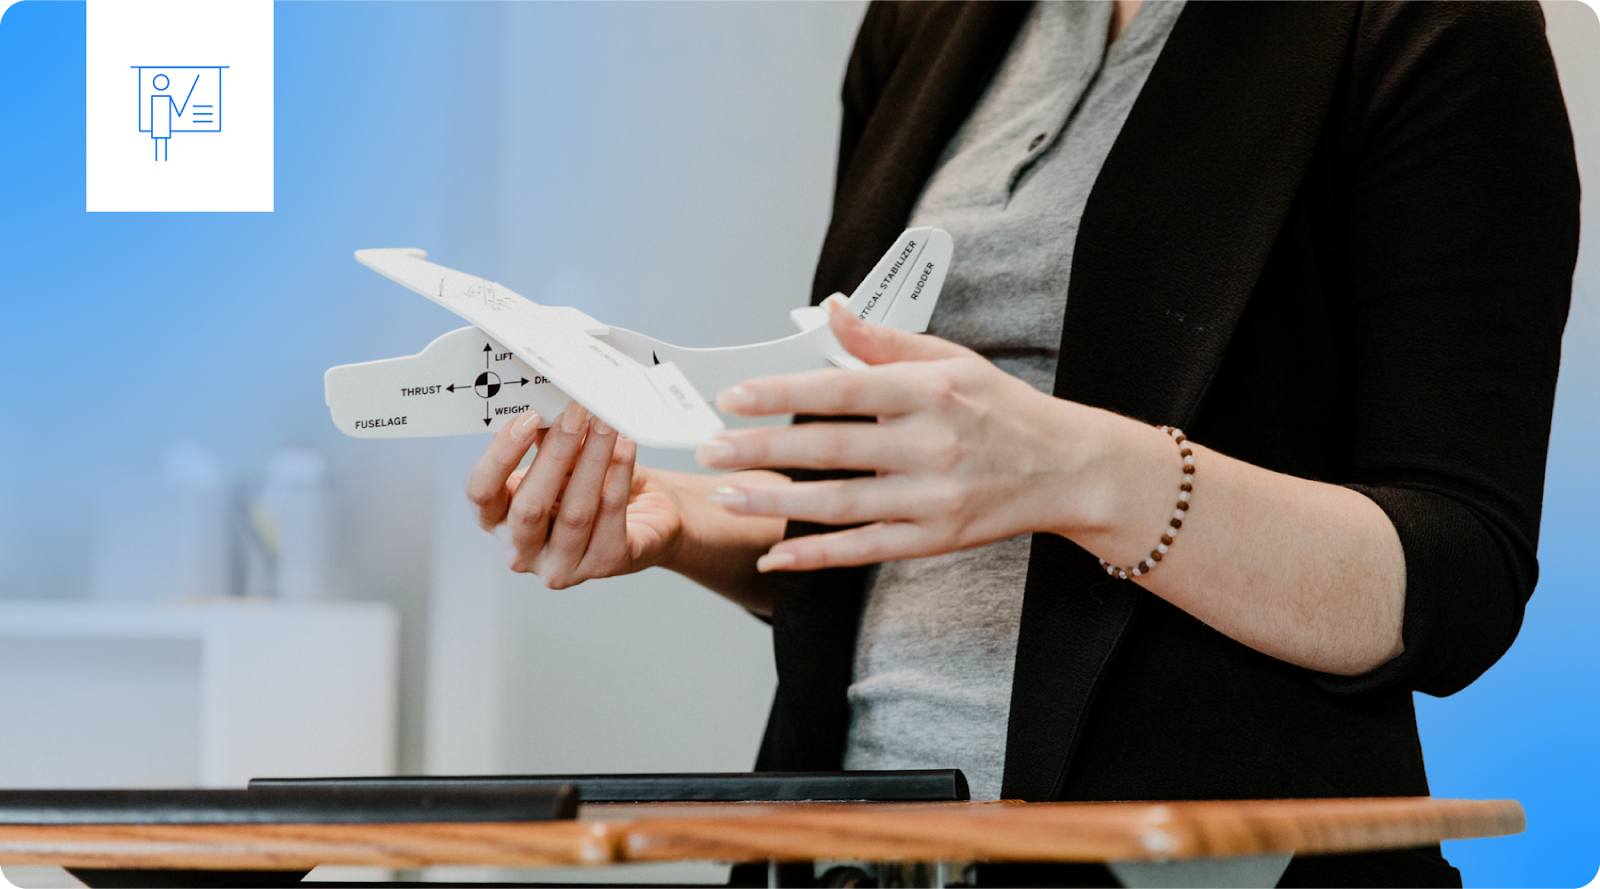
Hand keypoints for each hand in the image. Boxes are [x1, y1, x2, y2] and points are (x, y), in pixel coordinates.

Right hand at [468, 402, 685, 588]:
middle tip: (576, 414)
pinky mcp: (604, 565)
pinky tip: (625, 446)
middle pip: (529, 507)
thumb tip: (547, 404)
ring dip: (593, 459)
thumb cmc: (594, 485)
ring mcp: (561, 566)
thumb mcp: (563, 459)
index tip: (528, 418)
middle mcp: (523, 550)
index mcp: (499, 520)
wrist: (647, 513)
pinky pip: (610, 516)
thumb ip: (547, 439)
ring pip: (575, 513)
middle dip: (555, 453)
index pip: (481, 493)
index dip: (500, 455)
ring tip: (606, 423)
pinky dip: (619, 475)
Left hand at [695, 304, 1124, 571]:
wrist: (1066, 468)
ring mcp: (931, 497)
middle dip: (760, 449)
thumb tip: (830, 313)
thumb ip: (885, 341)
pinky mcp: (933, 538)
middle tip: (708, 448)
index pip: (842, 389)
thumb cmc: (1001, 409)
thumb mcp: (952, 360)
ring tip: (723, 494)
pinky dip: (814, 555)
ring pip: (837, 504)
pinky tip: (772, 554)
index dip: (783, 393)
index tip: (733, 396)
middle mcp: (930, 445)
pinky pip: (863, 549)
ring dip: (773, 501)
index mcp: (930, 392)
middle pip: (830, 449)